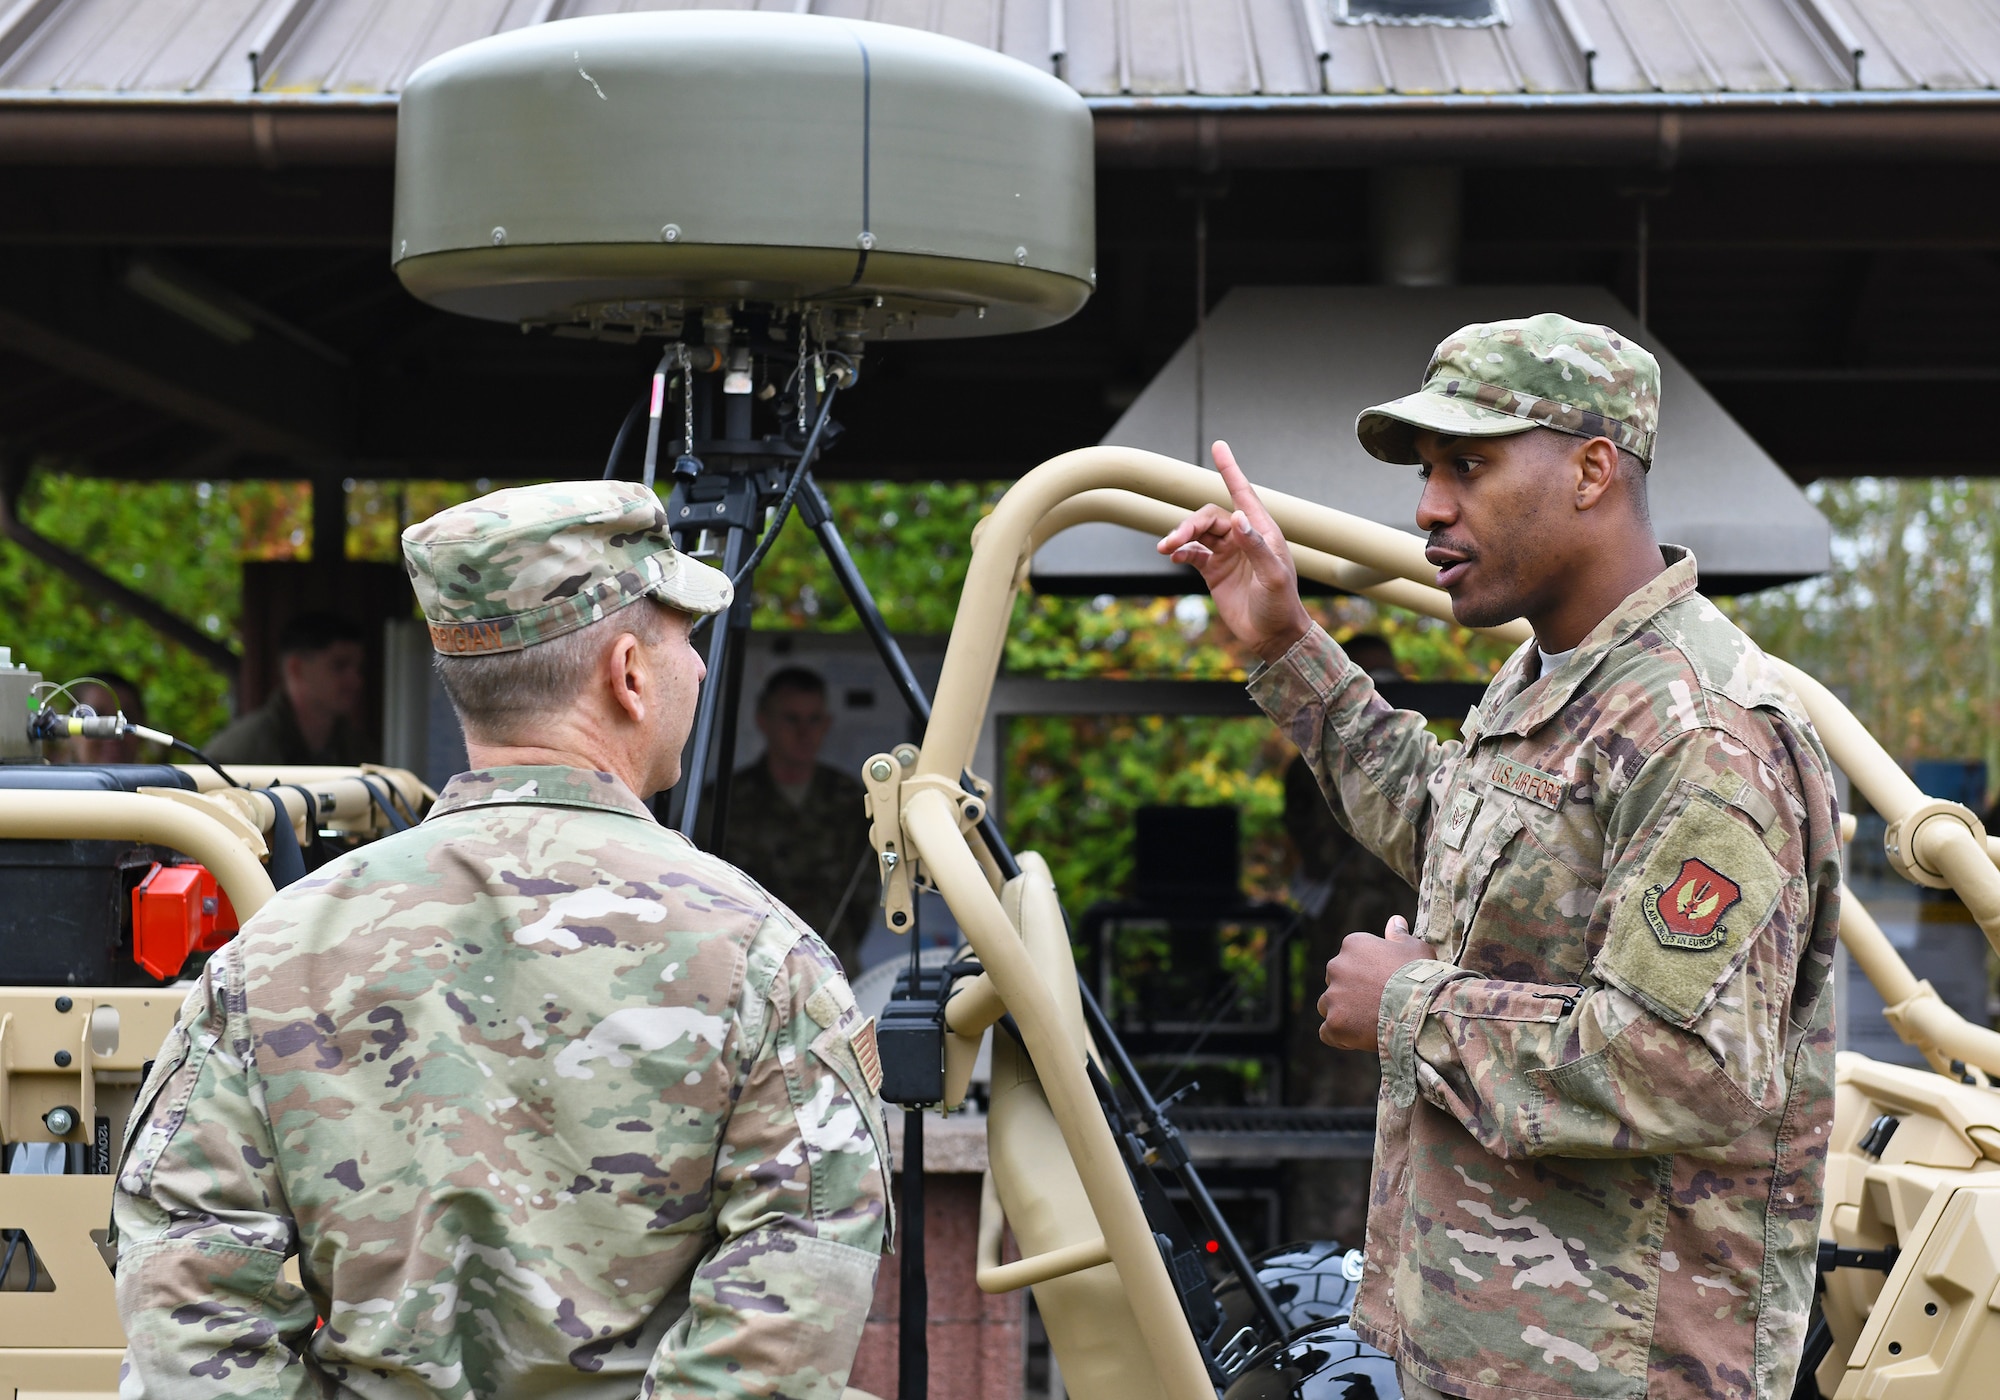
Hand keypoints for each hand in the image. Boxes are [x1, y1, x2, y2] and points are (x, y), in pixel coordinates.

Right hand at [1156, 441, 1312, 663]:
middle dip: (1189, 525)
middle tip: (1174, 540)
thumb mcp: (1273, 576)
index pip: (1243, 494)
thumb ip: (1256, 547)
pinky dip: (1180, 552)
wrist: (1272, 635)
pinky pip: (1192, 553)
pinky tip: (1172, 556)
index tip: (1219, 447)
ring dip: (1180, 537)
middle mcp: (1243, 537)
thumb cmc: (1281, 604)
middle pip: (1209, 517)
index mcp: (1262, 531)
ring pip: (1198, 533)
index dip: (1230, 470)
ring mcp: (1227, 553)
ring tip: (1165, 549)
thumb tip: (1237, 518)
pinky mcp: (1214, 570)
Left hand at [1318, 916, 1431, 1050]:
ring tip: (1370, 1023)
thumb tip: (1395, 920)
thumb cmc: (1421, 976)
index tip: (1383, 985)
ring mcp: (1333, 996)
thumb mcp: (1415, 948)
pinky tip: (1360, 1038)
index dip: (1366, 975)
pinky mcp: (1334, 1023)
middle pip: (1336, 982)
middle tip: (1377, 1005)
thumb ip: (1400, 935)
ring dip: (1343, 1014)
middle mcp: (1336, 967)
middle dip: (1351, 993)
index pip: (1350, 959)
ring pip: (1329, 1006)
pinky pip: (1328, 1032)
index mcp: (1353, 945)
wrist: (1422, 1009)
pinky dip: (1341, 1037)